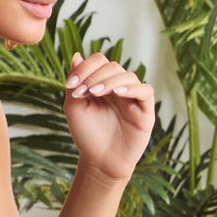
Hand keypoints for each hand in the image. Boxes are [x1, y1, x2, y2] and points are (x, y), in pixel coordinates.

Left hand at [64, 51, 155, 181]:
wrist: (99, 161)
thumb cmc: (87, 135)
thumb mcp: (75, 107)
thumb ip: (75, 82)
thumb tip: (76, 55)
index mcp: (101, 83)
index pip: (99, 61)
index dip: (86, 67)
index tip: (71, 85)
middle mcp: (118, 87)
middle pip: (112, 66)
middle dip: (95, 76)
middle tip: (84, 91)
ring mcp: (133, 97)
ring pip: (128, 76)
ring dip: (111, 81)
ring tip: (96, 92)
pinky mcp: (145, 110)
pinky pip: (145, 91)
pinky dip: (133, 88)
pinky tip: (119, 93)